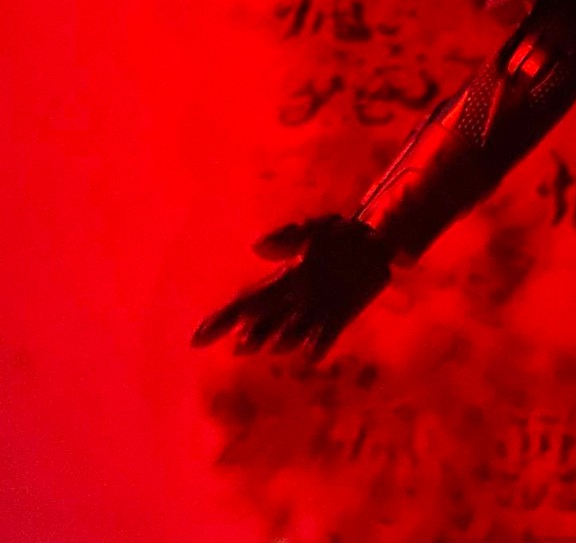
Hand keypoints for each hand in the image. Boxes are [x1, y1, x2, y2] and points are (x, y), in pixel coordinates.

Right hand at [191, 215, 391, 361]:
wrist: (374, 241)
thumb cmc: (336, 234)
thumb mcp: (311, 228)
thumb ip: (286, 235)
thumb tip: (256, 246)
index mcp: (281, 280)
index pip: (244, 303)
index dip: (220, 322)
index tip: (196, 340)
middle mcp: (293, 302)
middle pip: (262, 326)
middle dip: (251, 337)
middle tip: (242, 345)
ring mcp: (317, 312)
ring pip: (290, 334)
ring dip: (281, 340)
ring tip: (271, 345)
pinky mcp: (341, 316)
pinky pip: (326, 335)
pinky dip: (318, 344)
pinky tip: (311, 353)